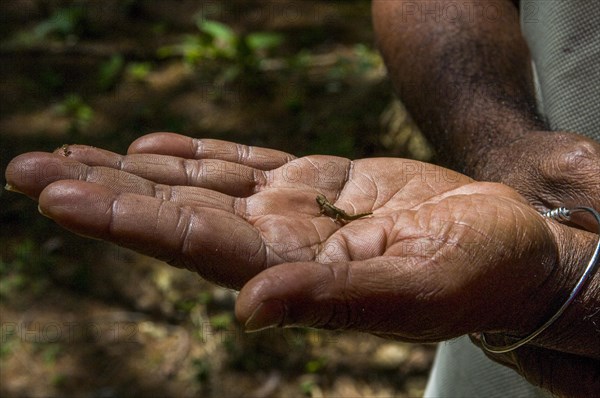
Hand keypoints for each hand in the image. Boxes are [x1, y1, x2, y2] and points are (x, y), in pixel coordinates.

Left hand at [5, 133, 597, 395]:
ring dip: (132, 170)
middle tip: (25, 168)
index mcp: (293, 272)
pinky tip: (151, 147)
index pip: (188, 244)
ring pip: (196, 184)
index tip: (53, 194)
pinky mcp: (317, 182)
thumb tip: (249, 309)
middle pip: (173, 212)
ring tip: (67, 156)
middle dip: (100, 191)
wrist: (507, 251)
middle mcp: (278, 243)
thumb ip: (330, 303)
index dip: (122, 219)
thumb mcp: (413, 296)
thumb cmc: (474, 276)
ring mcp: (293, 210)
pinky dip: (193, 154)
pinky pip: (241, 164)